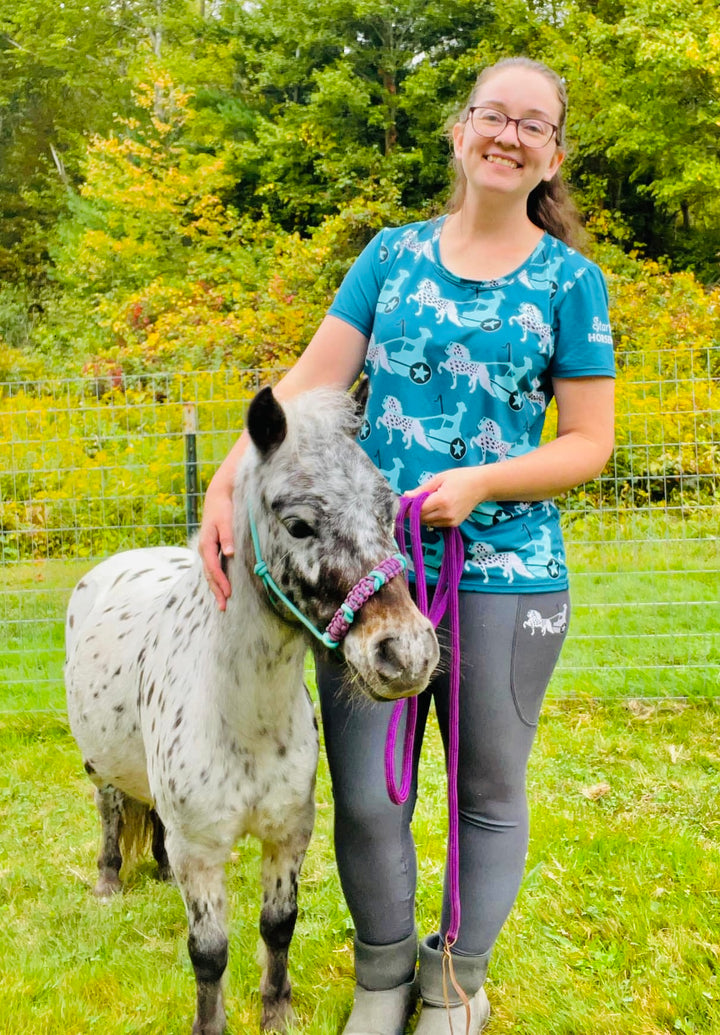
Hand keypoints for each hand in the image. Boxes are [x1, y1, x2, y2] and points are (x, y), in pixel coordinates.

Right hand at [198, 478, 234, 609]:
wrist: (218, 496)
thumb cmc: (223, 508)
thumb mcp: (226, 520)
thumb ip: (228, 537)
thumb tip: (230, 553)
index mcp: (206, 544)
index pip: (213, 567)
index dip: (220, 581)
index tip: (228, 593)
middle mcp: (204, 549)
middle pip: (209, 574)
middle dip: (216, 591)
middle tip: (223, 607)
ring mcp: (207, 549)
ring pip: (210, 573)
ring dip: (216, 587)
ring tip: (222, 602)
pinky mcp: (212, 548)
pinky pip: (213, 567)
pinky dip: (217, 579)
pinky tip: (221, 586)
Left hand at [404, 468, 485, 526]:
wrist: (481, 486)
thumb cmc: (460, 478)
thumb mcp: (439, 479)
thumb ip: (421, 490)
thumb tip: (405, 496)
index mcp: (442, 500)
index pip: (418, 509)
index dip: (407, 507)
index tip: (401, 503)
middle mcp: (446, 514)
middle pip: (421, 518)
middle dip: (413, 511)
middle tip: (410, 502)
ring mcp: (451, 521)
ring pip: (427, 523)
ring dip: (422, 515)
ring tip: (425, 502)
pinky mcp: (454, 524)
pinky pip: (435, 524)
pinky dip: (431, 517)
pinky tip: (435, 507)